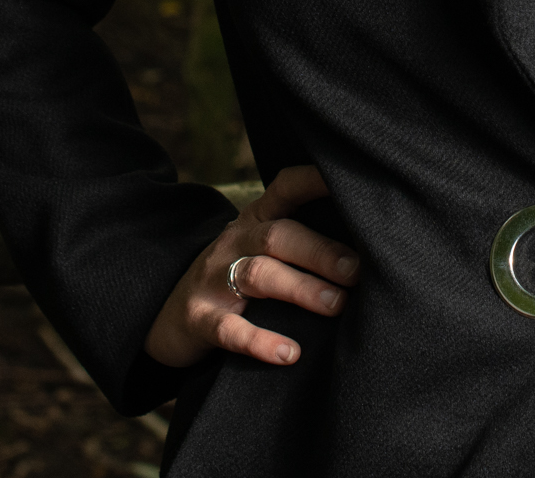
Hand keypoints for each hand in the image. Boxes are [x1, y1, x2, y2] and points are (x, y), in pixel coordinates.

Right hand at [145, 164, 358, 368]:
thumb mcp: (259, 249)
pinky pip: (230, 329)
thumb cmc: (234, 278)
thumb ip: (299, 242)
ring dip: (301, 287)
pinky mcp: (199, 318)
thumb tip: (367, 251)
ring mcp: (214, 279)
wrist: (166, 313)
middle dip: (321, 251)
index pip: (285, 188)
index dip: (314, 180)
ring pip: (259, 274)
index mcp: (255, 220)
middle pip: (278, 235)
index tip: (350, 184)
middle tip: (357, 270)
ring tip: (336, 305)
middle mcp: (235, 242)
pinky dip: (260, 341)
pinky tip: (290, 354)